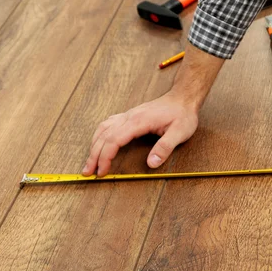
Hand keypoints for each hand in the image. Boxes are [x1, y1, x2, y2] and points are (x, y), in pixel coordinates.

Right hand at [82, 92, 197, 176]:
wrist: (183, 98)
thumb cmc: (182, 114)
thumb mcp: (180, 132)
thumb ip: (165, 148)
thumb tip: (151, 164)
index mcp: (139, 121)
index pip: (114, 140)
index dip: (105, 157)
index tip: (102, 171)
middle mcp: (130, 117)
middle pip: (104, 136)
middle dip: (94, 156)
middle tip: (88, 172)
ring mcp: (128, 115)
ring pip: (103, 129)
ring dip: (94, 146)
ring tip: (89, 162)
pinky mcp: (130, 115)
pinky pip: (108, 124)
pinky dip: (100, 135)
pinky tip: (98, 143)